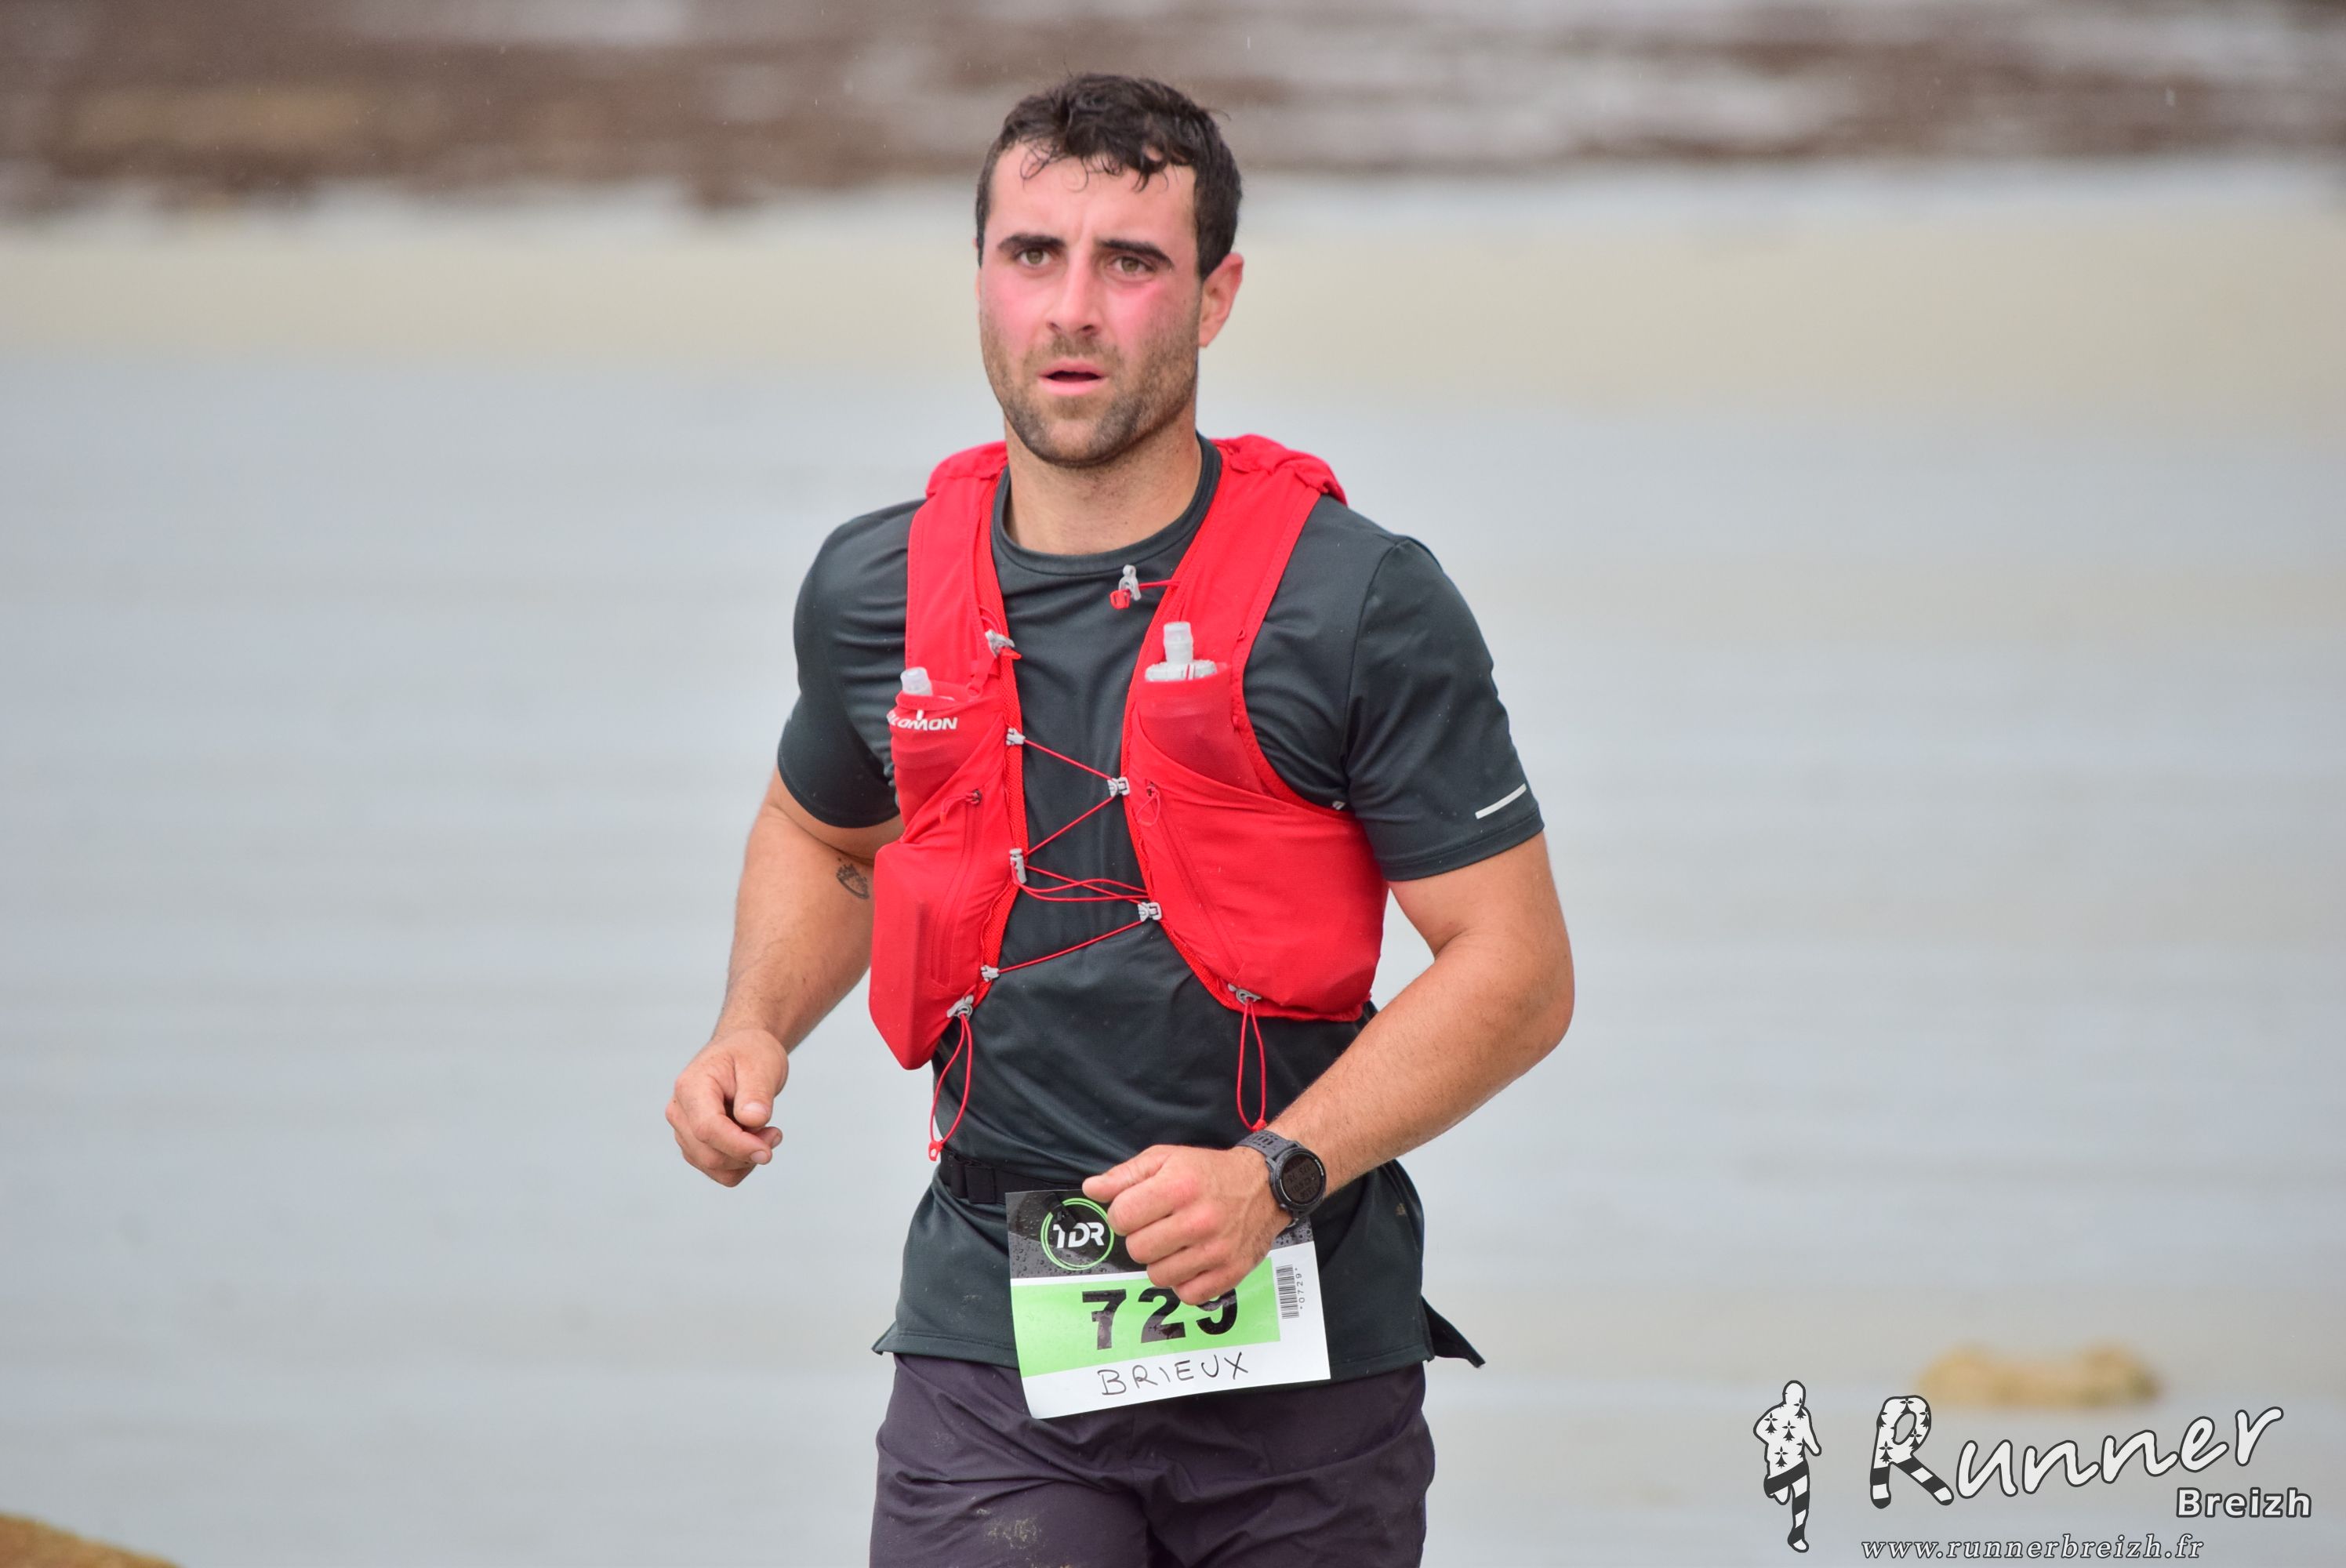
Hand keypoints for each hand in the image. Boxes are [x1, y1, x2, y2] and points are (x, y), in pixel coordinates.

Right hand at [667, 1028, 787, 1185]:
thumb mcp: (761, 1063)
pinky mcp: (695, 1146)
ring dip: (747, 1159)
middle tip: (775, 1132)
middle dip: (747, 1153)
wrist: (742, 1053)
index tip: (767, 1151)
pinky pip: (719, 1172)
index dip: (738, 1146)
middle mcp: (679, 1112)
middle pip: (709, 1155)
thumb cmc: (749, 1054)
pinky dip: (742, 1164)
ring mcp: (684, 1131)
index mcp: (690, 1087)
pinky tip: (754, 1141)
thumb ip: (757, 1092)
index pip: (707, 1129)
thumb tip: (753, 1120)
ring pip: (715, 1168)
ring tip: (767, 1132)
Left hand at [1084, 1145, 1286, 1305]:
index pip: (1121, 1217)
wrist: (1265, 1185)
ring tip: (1175, 1244)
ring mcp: (1216, 1250)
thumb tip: (1091, 1189)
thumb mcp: (1166, 1159)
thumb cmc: (1209, 1172)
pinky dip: (1184, 1281)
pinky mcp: (1230, 1273)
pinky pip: (1187, 1295)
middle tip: (1159, 1226)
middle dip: (1141, 1238)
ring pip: (1158, 1276)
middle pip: (1137, 1250)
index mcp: (1179, 1187)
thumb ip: (1125, 1175)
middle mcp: (1199, 1220)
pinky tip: (1191, 1260)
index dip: (1123, 1214)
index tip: (1137, 1210)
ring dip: (1161, 1262)